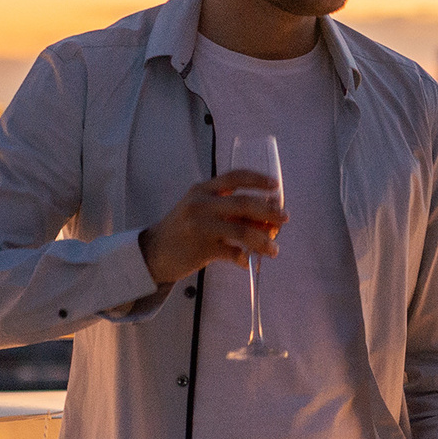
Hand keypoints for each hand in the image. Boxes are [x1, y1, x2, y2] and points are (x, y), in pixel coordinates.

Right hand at [140, 171, 283, 286]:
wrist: (152, 252)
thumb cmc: (183, 230)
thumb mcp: (199, 209)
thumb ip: (226, 208)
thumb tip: (266, 216)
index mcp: (202, 189)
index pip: (234, 177)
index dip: (258, 179)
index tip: (276, 185)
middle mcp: (201, 204)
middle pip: (244, 203)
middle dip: (269, 211)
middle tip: (285, 218)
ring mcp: (200, 226)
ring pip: (242, 230)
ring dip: (263, 240)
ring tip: (274, 250)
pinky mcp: (201, 248)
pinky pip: (232, 252)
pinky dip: (244, 258)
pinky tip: (248, 262)